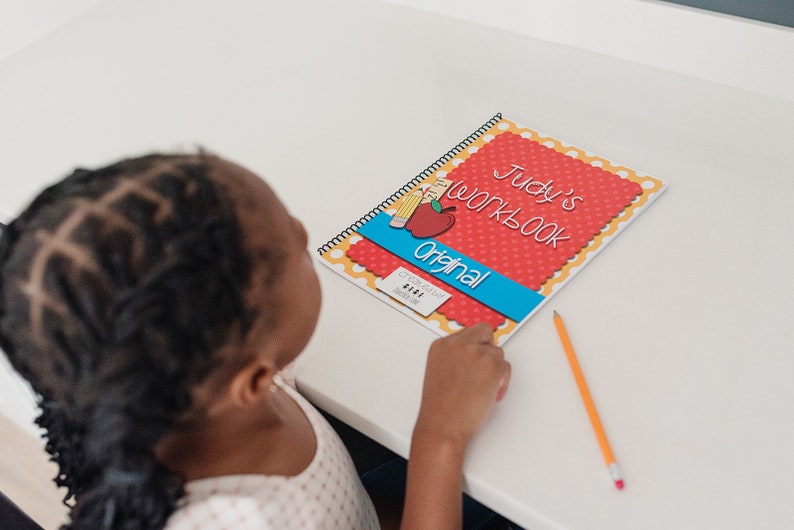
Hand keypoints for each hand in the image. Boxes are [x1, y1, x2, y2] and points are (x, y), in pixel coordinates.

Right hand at [414, 322, 510, 447]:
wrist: (443, 425)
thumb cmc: (439, 408)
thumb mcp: (438, 372)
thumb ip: (454, 358)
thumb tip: (472, 358)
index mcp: (442, 345)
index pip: (468, 332)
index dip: (475, 345)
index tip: (478, 355)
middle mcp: (458, 344)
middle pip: (485, 332)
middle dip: (488, 351)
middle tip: (485, 370)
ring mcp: (477, 353)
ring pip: (497, 353)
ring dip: (494, 369)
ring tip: (482, 388)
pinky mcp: (493, 366)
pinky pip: (506, 368)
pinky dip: (502, 381)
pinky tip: (489, 394)